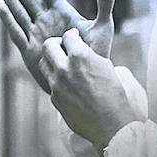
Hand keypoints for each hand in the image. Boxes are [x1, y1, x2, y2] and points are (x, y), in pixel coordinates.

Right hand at [0, 0, 115, 92]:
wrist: (86, 79)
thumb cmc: (95, 53)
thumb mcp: (102, 25)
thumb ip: (105, 0)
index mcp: (60, 9)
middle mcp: (44, 18)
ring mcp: (35, 33)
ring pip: (17, 10)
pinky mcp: (29, 50)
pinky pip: (17, 32)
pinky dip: (9, 20)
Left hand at [40, 29, 138, 150]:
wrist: (110, 122)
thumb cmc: (113, 93)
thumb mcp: (105, 66)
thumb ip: (88, 55)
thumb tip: (79, 49)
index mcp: (80, 56)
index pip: (67, 36)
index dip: (72, 35)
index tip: (73, 37)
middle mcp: (64, 68)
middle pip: (48, 46)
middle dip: (56, 43)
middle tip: (63, 47)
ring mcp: (56, 84)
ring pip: (43, 63)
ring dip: (52, 60)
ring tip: (62, 64)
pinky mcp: (54, 97)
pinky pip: (50, 82)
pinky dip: (56, 79)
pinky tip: (67, 82)